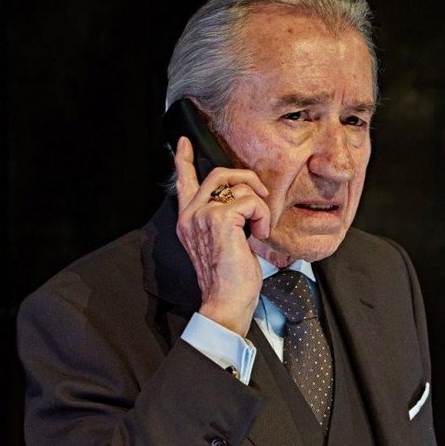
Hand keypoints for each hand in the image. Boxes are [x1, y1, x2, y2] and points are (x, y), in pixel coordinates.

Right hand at [174, 137, 269, 334]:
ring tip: (259, 229)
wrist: (226, 302)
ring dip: (260, 206)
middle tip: (261, 195)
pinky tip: (259, 235)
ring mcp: (203, 216)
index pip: (182, 183)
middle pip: (219, 173)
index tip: (183, 144)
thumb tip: (244, 203)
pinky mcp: (221, 220)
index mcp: (190, 221)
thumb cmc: (230, 279)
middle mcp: (192, 215)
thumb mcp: (226, 243)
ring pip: (239, 187)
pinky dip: (262, 216)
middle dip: (247, 178)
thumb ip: (225, 220)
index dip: (183, 161)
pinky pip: (251, 202)